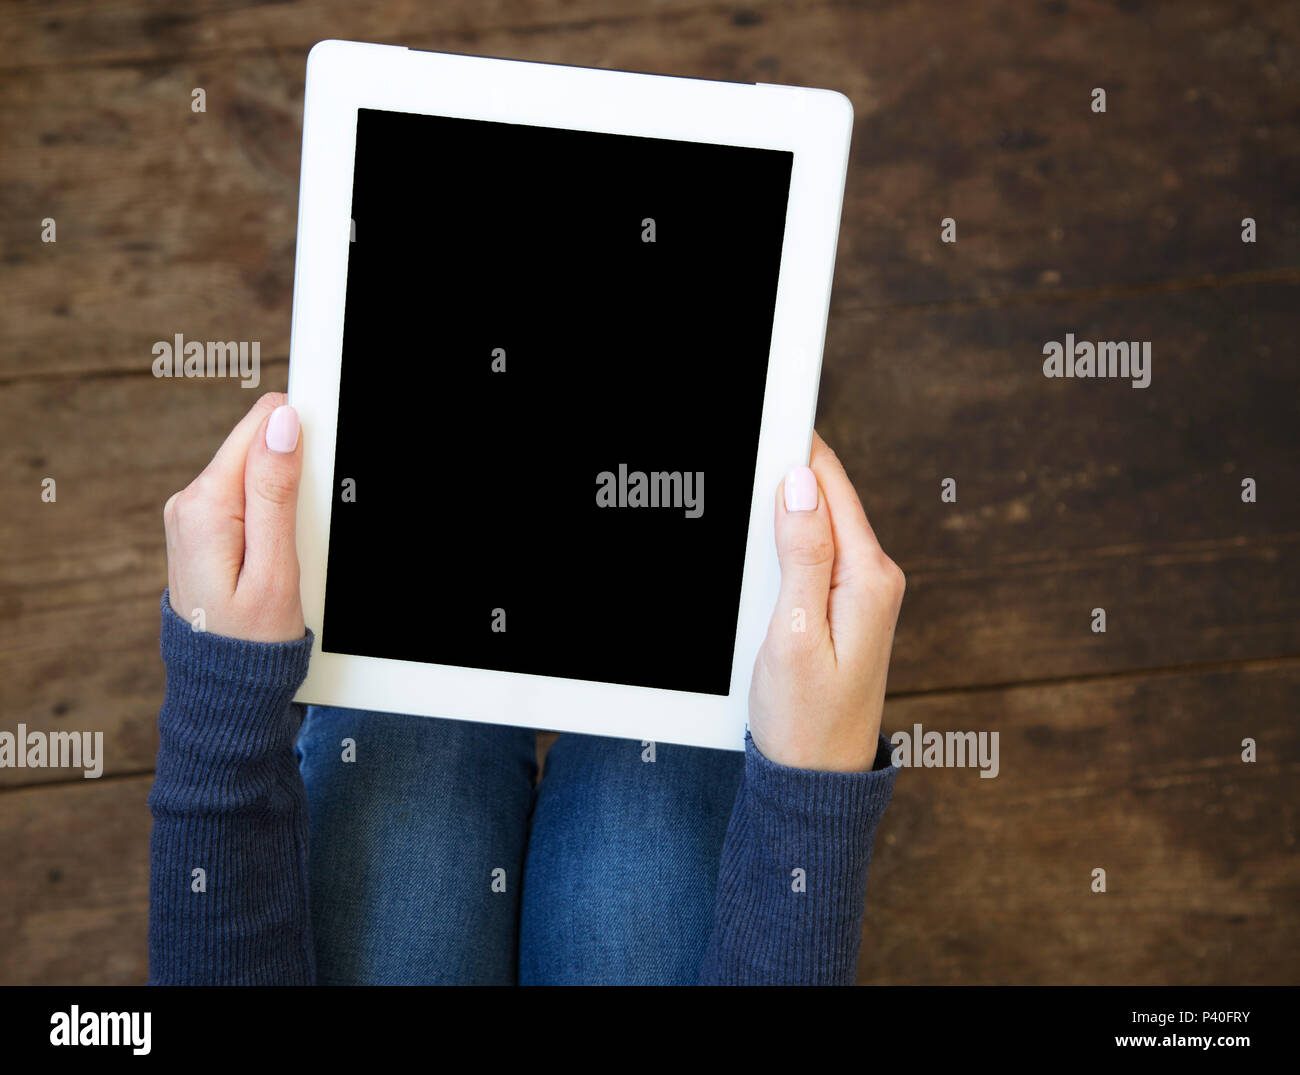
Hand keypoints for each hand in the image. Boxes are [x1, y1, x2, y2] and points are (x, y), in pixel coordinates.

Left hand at [163, 392, 305, 642]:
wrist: (222, 684)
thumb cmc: (252, 639)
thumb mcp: (275, 568)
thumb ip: (276, 492)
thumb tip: (282, 423)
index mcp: (206, 504)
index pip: (261, 424)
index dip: (302, 439)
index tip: (317, 484)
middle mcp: (189, 501)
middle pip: (259, 447)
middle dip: (294, 477)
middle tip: (301, 537)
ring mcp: (192, 515)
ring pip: (256, 472)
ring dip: (285, 501)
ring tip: (287, 553)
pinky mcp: (203, 528)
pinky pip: (246, 499)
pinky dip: (271, 518)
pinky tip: (274, 555)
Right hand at [748, 432, 904, 771]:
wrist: (819, 780)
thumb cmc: (803, 719)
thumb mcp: (792, 635)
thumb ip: (801, 556)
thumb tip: (799, 484)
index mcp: (868, 577)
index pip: (830, 482)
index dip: (792, 446)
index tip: (759, 419)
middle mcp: (874, 576)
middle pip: (824, 496)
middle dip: (781, 474)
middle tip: (738, 455)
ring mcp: (862, 591)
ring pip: (816, 523)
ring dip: (780, 509)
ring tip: (742, 494)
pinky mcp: (845, 607)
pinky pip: (815, 553)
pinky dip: (785, 541)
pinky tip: (759, 544)